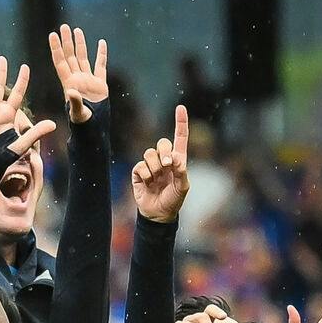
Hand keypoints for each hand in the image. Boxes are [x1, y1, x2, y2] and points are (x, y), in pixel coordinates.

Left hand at [47, 23, 108, 122]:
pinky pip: (100, 65)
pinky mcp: (100, 83)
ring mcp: (88, 80)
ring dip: (80, 44)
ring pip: (83, 57)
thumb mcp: (77, 112)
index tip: (52, 35)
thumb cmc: (82, 122)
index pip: (60, 61)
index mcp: (69, 83)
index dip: (56, 48)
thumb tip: (71, 91)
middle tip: (63, 27)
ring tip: (76, 30)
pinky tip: (101, 43)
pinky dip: (101, 54)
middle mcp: (76, 78)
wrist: (94, 127)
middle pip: (70, 56)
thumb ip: (74, 101)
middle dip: (66, 41)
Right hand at [129, 105, 189, 223]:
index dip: (180, 122)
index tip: (180, 107)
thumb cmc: (174, 200)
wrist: (158, 214)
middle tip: (167, 165)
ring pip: (149, 153)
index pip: (180, 137)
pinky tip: (148, 182)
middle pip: (162, 143)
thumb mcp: (183, 187)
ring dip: (155, 166)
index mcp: (178, 160)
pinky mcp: (138, 173)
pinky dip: (145, 174)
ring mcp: (150, 166)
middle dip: (164, 152)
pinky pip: (140, 165)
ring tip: (157, 178)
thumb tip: (175, 158)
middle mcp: (163, 160)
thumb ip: (182, 171)